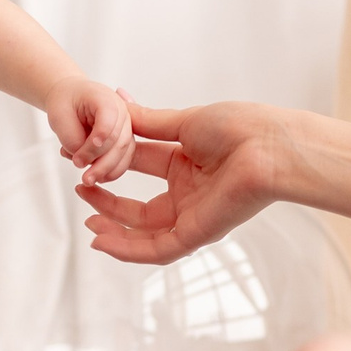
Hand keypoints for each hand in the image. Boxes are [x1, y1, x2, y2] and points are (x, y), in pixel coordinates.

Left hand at [46, 80, 134, 186]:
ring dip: (107, 170)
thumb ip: (71, 138)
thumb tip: (83, 161)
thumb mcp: (59, 116)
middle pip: (119, 141)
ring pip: (125, 153)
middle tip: (84, 178)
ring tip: (88, 180)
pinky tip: (98, 178)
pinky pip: (124, 159)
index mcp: (105, 98)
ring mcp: (126, 127)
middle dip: (101, 163)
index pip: (108, 120)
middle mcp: (122, 112)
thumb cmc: (66, 103)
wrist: (72, 98)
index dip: (99, 138)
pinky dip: (111, 171)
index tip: (84, 155)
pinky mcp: (124, 141)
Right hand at [78, 98, 283, 262]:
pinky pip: (158, 250)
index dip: (110, 165)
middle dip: (108, 204)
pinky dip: (129, 250)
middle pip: (139, 207)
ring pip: (145, 234)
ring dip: (114, 232)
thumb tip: (117, 101)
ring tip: (88, 224)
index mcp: (186, 164)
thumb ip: (146, 122)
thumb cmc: (238, 127)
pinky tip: (102, 243)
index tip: (83, 159)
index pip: (139, 168)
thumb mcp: (182, 122)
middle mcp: (189, 193)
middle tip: (81, 190)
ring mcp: (193, 216)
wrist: (269, 146)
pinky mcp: (198, 234)